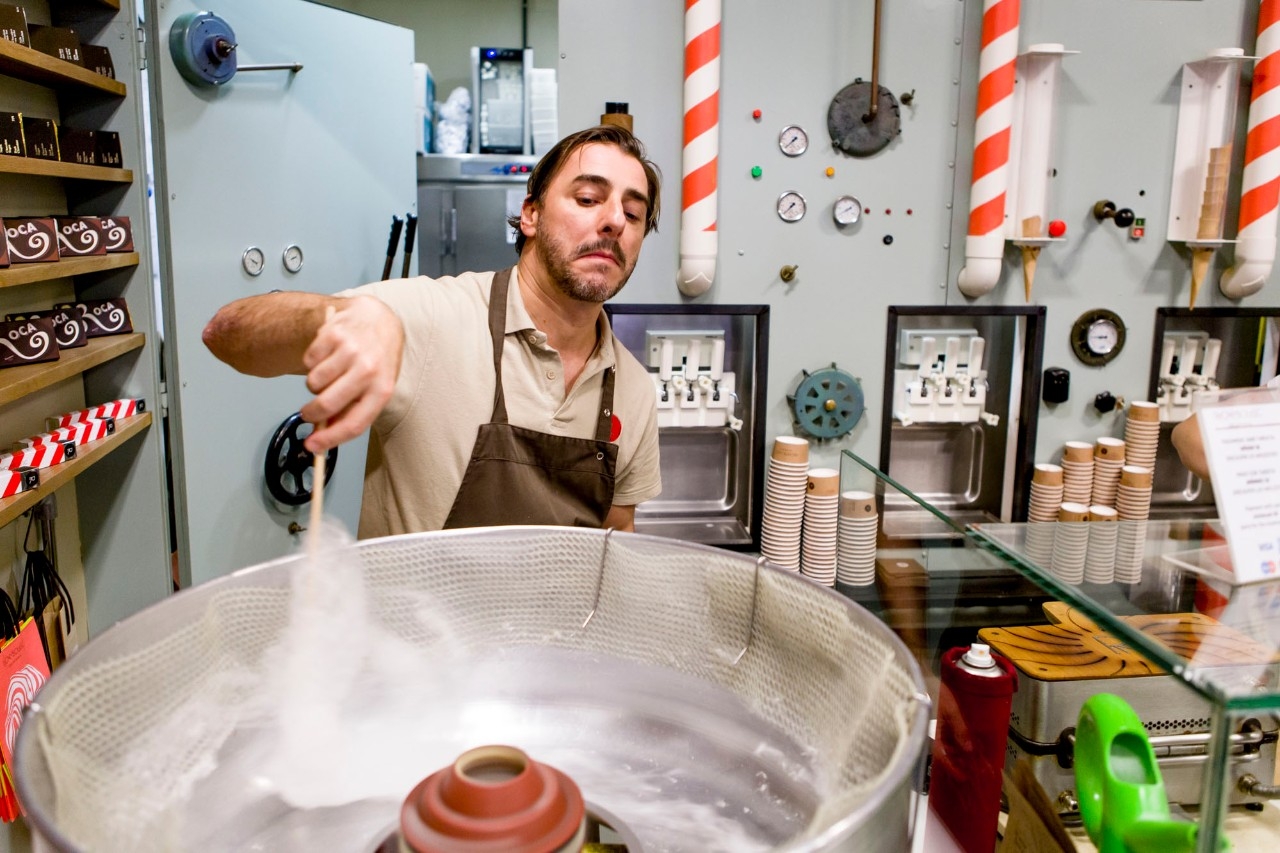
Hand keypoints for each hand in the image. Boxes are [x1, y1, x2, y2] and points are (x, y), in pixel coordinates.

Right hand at [299, 296, 402, 450]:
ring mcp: (350, 351)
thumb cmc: (377, 358)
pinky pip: (308, 361)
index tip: (312, 447)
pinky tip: (328, 355)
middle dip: (312, 414)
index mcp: (382, 389)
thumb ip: (352, 410)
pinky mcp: (333, 335)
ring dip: (315, 385)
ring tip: (330, 375)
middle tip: (310, 412)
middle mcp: (368, 370)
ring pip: (313, 384)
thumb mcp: (375, 386)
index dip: (329, 440)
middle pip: (327, 405)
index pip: (354, 424)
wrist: (377, 319)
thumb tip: (324, 435)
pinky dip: (313, 363)